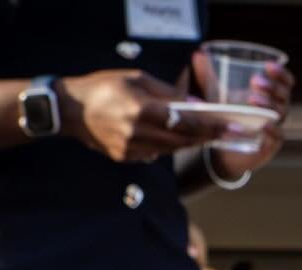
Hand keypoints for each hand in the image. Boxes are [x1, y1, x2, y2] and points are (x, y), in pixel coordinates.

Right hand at [58, 71, 224, 162]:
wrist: (71, 110)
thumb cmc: (105, 87)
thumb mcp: (138, 79)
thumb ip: (168, 93)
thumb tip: (196, 106)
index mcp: (141, 110)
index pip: (185, 122)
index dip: (210, 126)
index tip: (229, 128)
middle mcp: (137, 133)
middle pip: (182, 140)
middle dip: (206, 136)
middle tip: (226, 133)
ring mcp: (131, 149)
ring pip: (171, 149)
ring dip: (189, 142)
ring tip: (205, 135)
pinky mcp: (126, 158)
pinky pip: (155, 153)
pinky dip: (166, 146)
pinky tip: (172, 138)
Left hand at [194, 54, 294, 174]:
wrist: (227, 148)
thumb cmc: (230, 116)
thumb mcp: (218, 94)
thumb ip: (208, 76)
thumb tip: (198, 55)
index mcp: (271, 95)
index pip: (285, 82)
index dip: (280, 73)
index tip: (268, 65)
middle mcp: (277, 110)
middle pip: (284, 96)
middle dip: (272, 86)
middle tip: (255, 81)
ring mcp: (275, 127)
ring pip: (280, 114)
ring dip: (268, 105)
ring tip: (251, 99)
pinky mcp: (270, 145)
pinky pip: (277, 137)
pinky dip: (272, 130)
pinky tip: (264, 125)